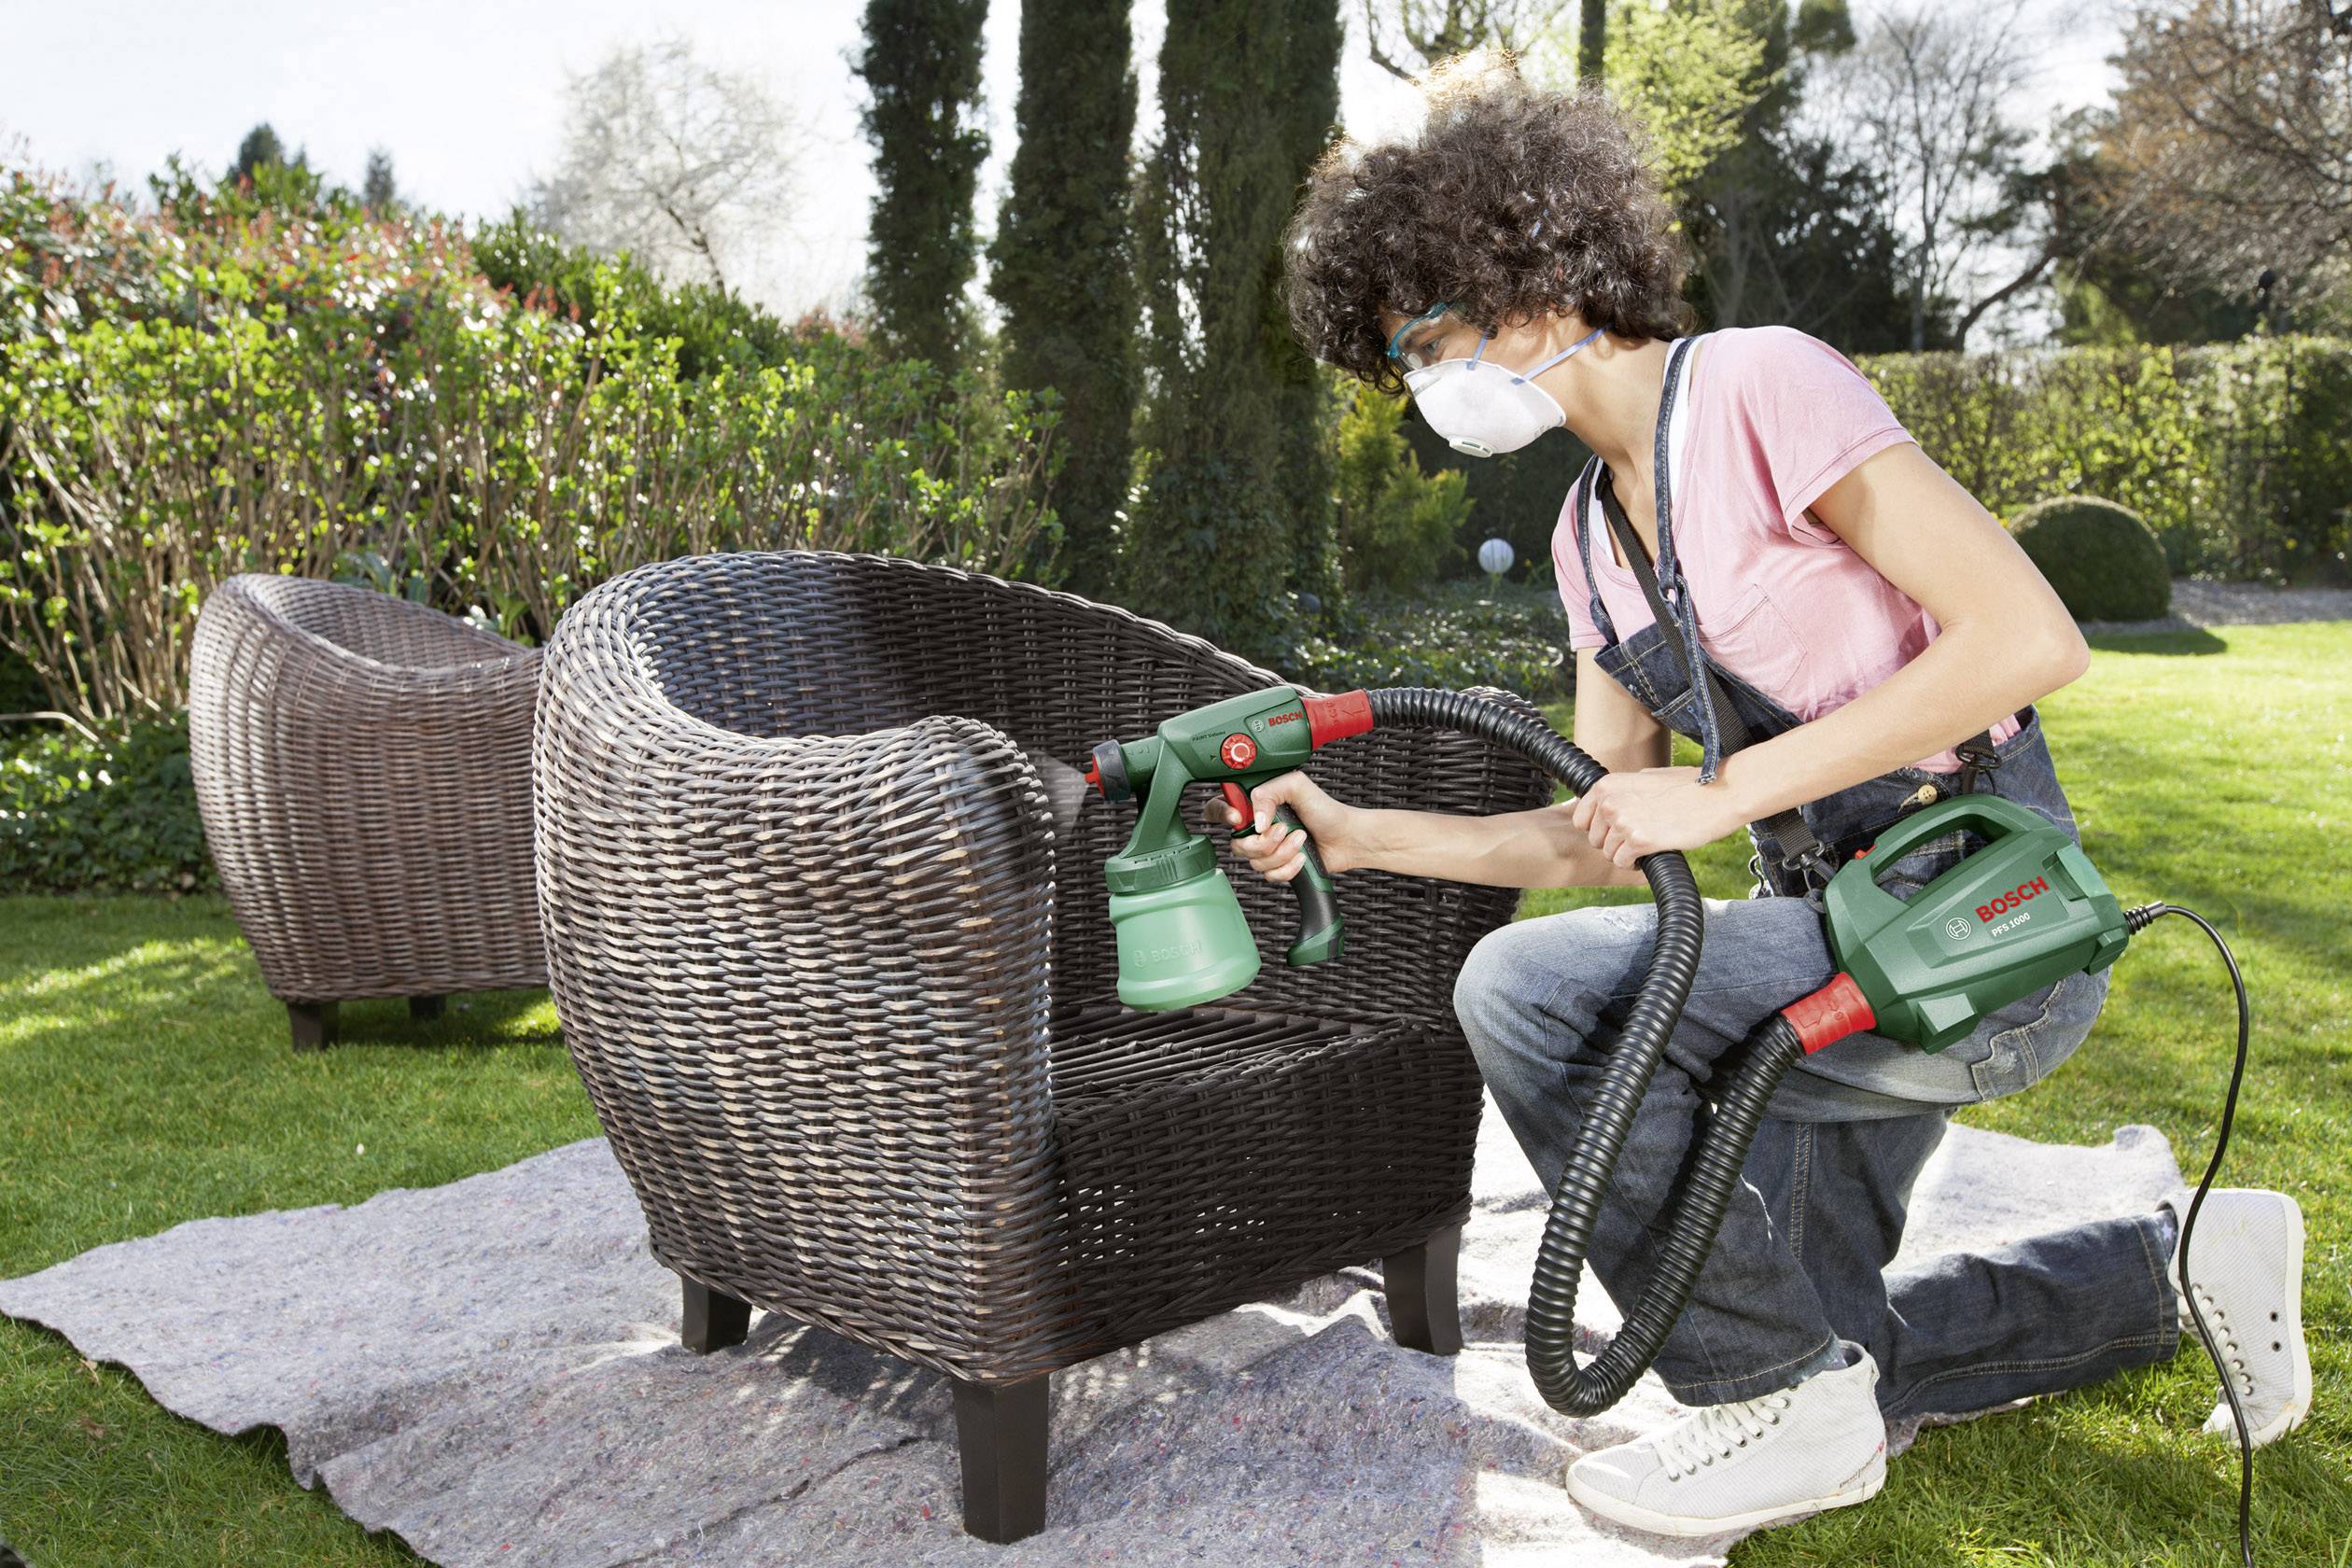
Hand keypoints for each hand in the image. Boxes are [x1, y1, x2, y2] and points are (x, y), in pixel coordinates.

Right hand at [1199, 769, 1362, 880]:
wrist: (1347, 838)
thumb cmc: (1327, 811)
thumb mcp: (1297, 786)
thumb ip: (1270, 792)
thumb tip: (1256, 820)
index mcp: (1256, 803)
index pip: (1221, 808)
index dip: (1222, 815)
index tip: (1239, 819)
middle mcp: (1257, 827)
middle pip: (1237, 844)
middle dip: (1264, 841)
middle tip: (1285, 829)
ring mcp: (1267, 849)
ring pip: (1254, 862)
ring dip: (1282, 852)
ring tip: (1301, 839)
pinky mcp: (1277, 867)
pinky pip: (1269, 876)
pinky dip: (1288, 868)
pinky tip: (1301, 857)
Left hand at [1570, 766, 1748, 867]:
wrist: (1719, 794)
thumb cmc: (1689, 786)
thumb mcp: (1647, 778)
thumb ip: (1624, 790)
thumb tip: (1608, 802)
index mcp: (1608, 785)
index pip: (1581, 819)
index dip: (1598, 829)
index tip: (1615, 831)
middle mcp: (1610, 802)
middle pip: (1594, 839)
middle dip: (1613, 843)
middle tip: (1636, 839)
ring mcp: (1623, 821)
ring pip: (1608, 853)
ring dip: (1625, 854)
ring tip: (1646, 845)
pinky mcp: (1639, 840)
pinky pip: (1622, 863)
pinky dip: (1634, 864)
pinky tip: (1649, 854)